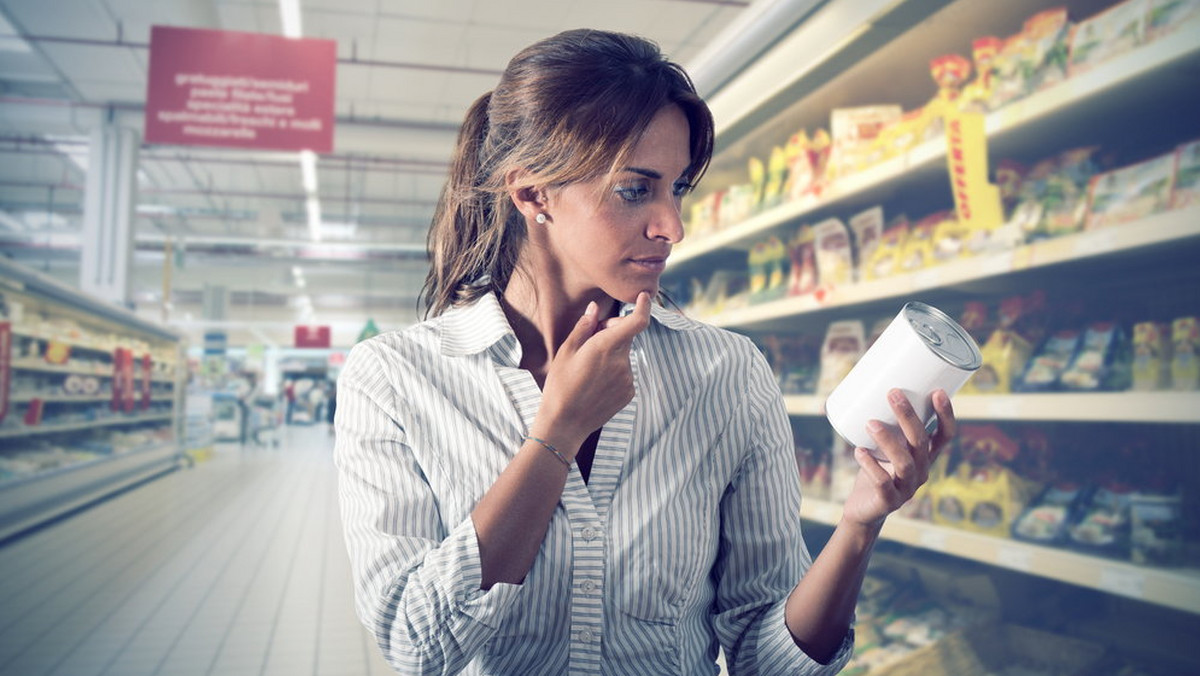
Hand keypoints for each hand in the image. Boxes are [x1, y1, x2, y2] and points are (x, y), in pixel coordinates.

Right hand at [533, 292, 651, 452]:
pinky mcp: (629, 392)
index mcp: (606, 347)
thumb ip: (584, 328)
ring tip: (588, 369)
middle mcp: (622, 362)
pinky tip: (595, 383)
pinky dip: (613, 371)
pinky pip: (624, 373)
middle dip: (612, 331)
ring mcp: (627, 379)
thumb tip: (594, 309)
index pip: (637, 322)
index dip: (644, 307)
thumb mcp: (566, 352)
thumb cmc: (560, 385)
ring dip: (611, 354)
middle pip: (626, 336)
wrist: (565, 423)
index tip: (644, 297)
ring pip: (623, 355)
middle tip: (591, 338)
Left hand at [839, 388, 955, 528]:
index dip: (946, 415)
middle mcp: (921, 472)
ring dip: (887, 440)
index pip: (945, 436)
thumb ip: (881, 421)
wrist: (865, 509)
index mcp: (926, 457)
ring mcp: (906, 488)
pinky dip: (870, 466)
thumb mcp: (883, 445)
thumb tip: (863, 379)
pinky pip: (882, 483)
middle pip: (921, 443)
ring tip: (871, 422)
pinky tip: (859, 452)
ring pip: (904, 463)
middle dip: (908, 416)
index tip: (938, 391)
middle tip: (892, 393)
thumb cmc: (875, 468)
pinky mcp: (888, 501)